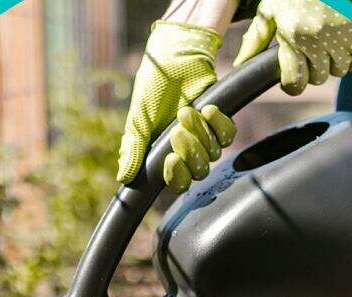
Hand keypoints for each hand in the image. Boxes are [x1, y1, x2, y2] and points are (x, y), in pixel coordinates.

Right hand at [118, 20, 237, 192]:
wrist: (173, 58)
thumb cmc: (152, 88)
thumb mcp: (138, 119)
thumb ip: (133, 148)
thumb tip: (124, 177)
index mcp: (164, 154)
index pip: (177, 182)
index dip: (176, 176)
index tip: (169, 157)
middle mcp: (186, 150)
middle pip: (198, 172)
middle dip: (190, 151)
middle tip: (177, 128)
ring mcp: (204, 136)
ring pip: (214, 153)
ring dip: (201, 133)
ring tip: (186, 111)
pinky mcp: (219, 121)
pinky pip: (228, 135)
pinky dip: (218, 124)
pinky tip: (207, 109)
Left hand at [234, 0, 351, 94]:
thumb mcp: (267, 13)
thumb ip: (255, 40)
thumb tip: (240, 64)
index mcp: (293, 36)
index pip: (295, 81)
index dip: (292, 86)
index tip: (291, 80)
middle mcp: (318, 37)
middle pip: (318, 78)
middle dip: (311, 73)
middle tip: (307, 58)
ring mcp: (341, 32)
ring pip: (340, 70)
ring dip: (332, 65)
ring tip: (324, 51)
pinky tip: (342, 48)